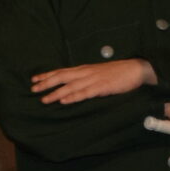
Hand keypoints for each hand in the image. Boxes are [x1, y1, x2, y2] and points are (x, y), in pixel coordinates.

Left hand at [31, 58, 153, 103]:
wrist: (136, 69)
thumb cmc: (118, 72)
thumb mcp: (98, 73)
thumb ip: (86, 78)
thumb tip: (74, 85)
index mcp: (84, 69)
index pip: (61, 71)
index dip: (47, 75)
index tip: (34, 79)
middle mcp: (86, 73)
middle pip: (61, 77)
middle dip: (46, 83)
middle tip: (33, 89)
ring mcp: (93, 80)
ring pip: (70, 86)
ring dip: (56, 92)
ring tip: (44, 99)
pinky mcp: (102, 87)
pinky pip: (85, 93)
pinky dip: (73, 96)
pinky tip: (64, 100)